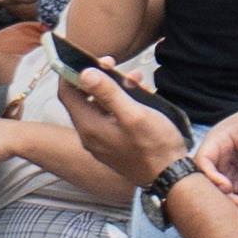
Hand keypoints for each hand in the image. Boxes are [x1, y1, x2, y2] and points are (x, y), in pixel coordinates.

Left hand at [60, 66, 191, 191]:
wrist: (170, 179)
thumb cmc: (155, 146)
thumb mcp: (134, 114)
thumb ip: (108, 93)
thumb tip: (85, 73)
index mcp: (90, 127)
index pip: (67, 92)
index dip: (74, 71)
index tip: (92, 58)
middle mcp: (90, 136)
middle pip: (83, 99)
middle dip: (99, 78)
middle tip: (116, 65)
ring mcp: (102, 143)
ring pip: (99, 108)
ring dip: (113, 90)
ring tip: (136, 79)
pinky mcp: (114, 147)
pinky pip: (110, 120)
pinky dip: (120, 105)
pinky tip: (140, 98)